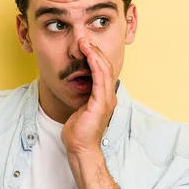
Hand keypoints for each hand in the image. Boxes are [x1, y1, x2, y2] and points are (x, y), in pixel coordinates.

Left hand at [62, 39, 116, 156]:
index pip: (104, 72)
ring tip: (86, 44)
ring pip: (104, 71)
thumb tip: (80, 86)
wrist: (80, 148)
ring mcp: (106, 100)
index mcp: (105, 98)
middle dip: (96, 52)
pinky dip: (95, 65)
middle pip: (106, 68)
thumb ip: (84, 97)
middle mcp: (109, 97)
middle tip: (85, 40)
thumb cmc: (79, 132)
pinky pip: (99, 80)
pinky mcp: (100, 104)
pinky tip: (89, 56)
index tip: (86, 47)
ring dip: (95, 55)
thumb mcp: (81, 109)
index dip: (96, 57)